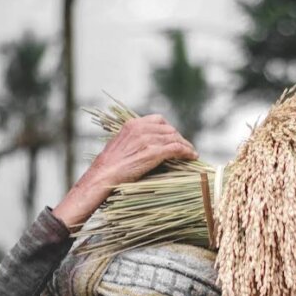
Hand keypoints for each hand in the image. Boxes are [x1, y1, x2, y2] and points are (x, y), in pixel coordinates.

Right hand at [53, 114, 197, 228]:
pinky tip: (192, 157)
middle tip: (186, 147)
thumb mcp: (121, 146)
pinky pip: (176, 148)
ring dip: (186, 145)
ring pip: (175, 138)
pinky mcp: (153, 152)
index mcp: (132, 124)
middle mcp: (141, 128)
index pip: (158, 120)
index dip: (170, 128)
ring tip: (191, 153)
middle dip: (180, 138)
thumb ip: (134, 141)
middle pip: (169, 129)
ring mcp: (147, 140)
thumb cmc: (110, 167)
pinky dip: (187, 151)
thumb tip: (146, 147)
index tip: (175, 137)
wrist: (103, 175)